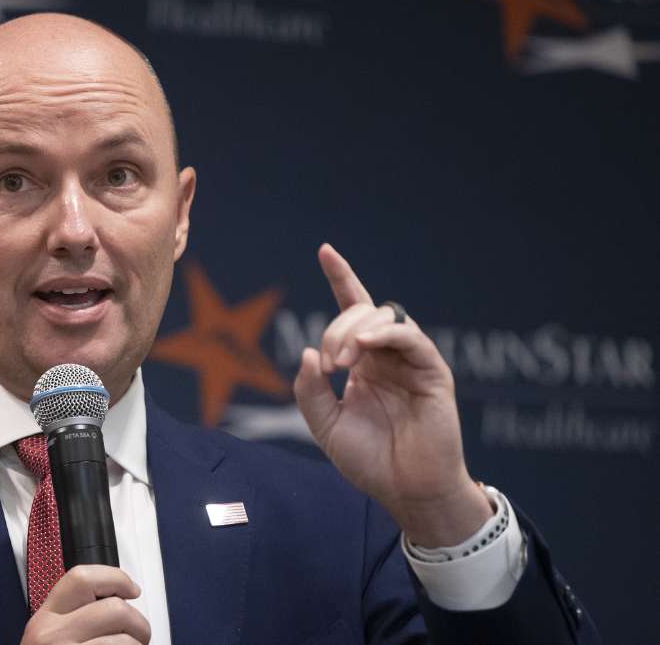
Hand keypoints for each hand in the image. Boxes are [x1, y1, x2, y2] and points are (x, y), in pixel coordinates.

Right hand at [20, 565, 150, 644]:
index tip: (132, 589)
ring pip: (125, 640)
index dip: (116, 577)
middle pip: (114, 608)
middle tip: (139, 636)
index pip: (80, 577)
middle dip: (138, 623)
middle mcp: (51, 635)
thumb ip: (73, 617)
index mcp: (44, 618)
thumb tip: (118, 601)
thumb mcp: (49, 637)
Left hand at [293, 244, 491, 546]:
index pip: (351, 309)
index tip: (325, 250)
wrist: (406, 492)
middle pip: (361, 312)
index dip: (341, 278)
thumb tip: (307, 351)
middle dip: (335, 328)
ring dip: (355, 331)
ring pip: (386, 318)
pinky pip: (412, 339)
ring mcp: (411, 362)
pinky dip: (385, 335)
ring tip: (342, 361)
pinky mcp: (433, 373)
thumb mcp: (325, 426)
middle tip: (329, 365)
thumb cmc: (370, 461)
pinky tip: (365, 346)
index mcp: (363, 363)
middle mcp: (386, 356)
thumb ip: (310, 390)